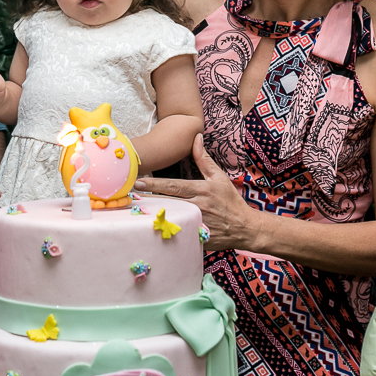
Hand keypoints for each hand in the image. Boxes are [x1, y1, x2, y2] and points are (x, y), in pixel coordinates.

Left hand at [134, 134, 263, 251]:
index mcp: (201, 190)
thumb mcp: (219, 178)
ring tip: (135, 210)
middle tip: (129, 196)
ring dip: (153, 214)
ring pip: (170, 218)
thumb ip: (204, 159)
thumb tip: (196, 138)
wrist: (246, 228)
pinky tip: (151, 228)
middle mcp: (198, 206)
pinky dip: (165, 231)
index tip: (138, 182)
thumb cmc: (230, 201)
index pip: (173, 186)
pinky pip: (178, 234)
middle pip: (167, 202)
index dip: (154, 184)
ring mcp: (197, 223)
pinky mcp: (196, 237)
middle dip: (148, 199)